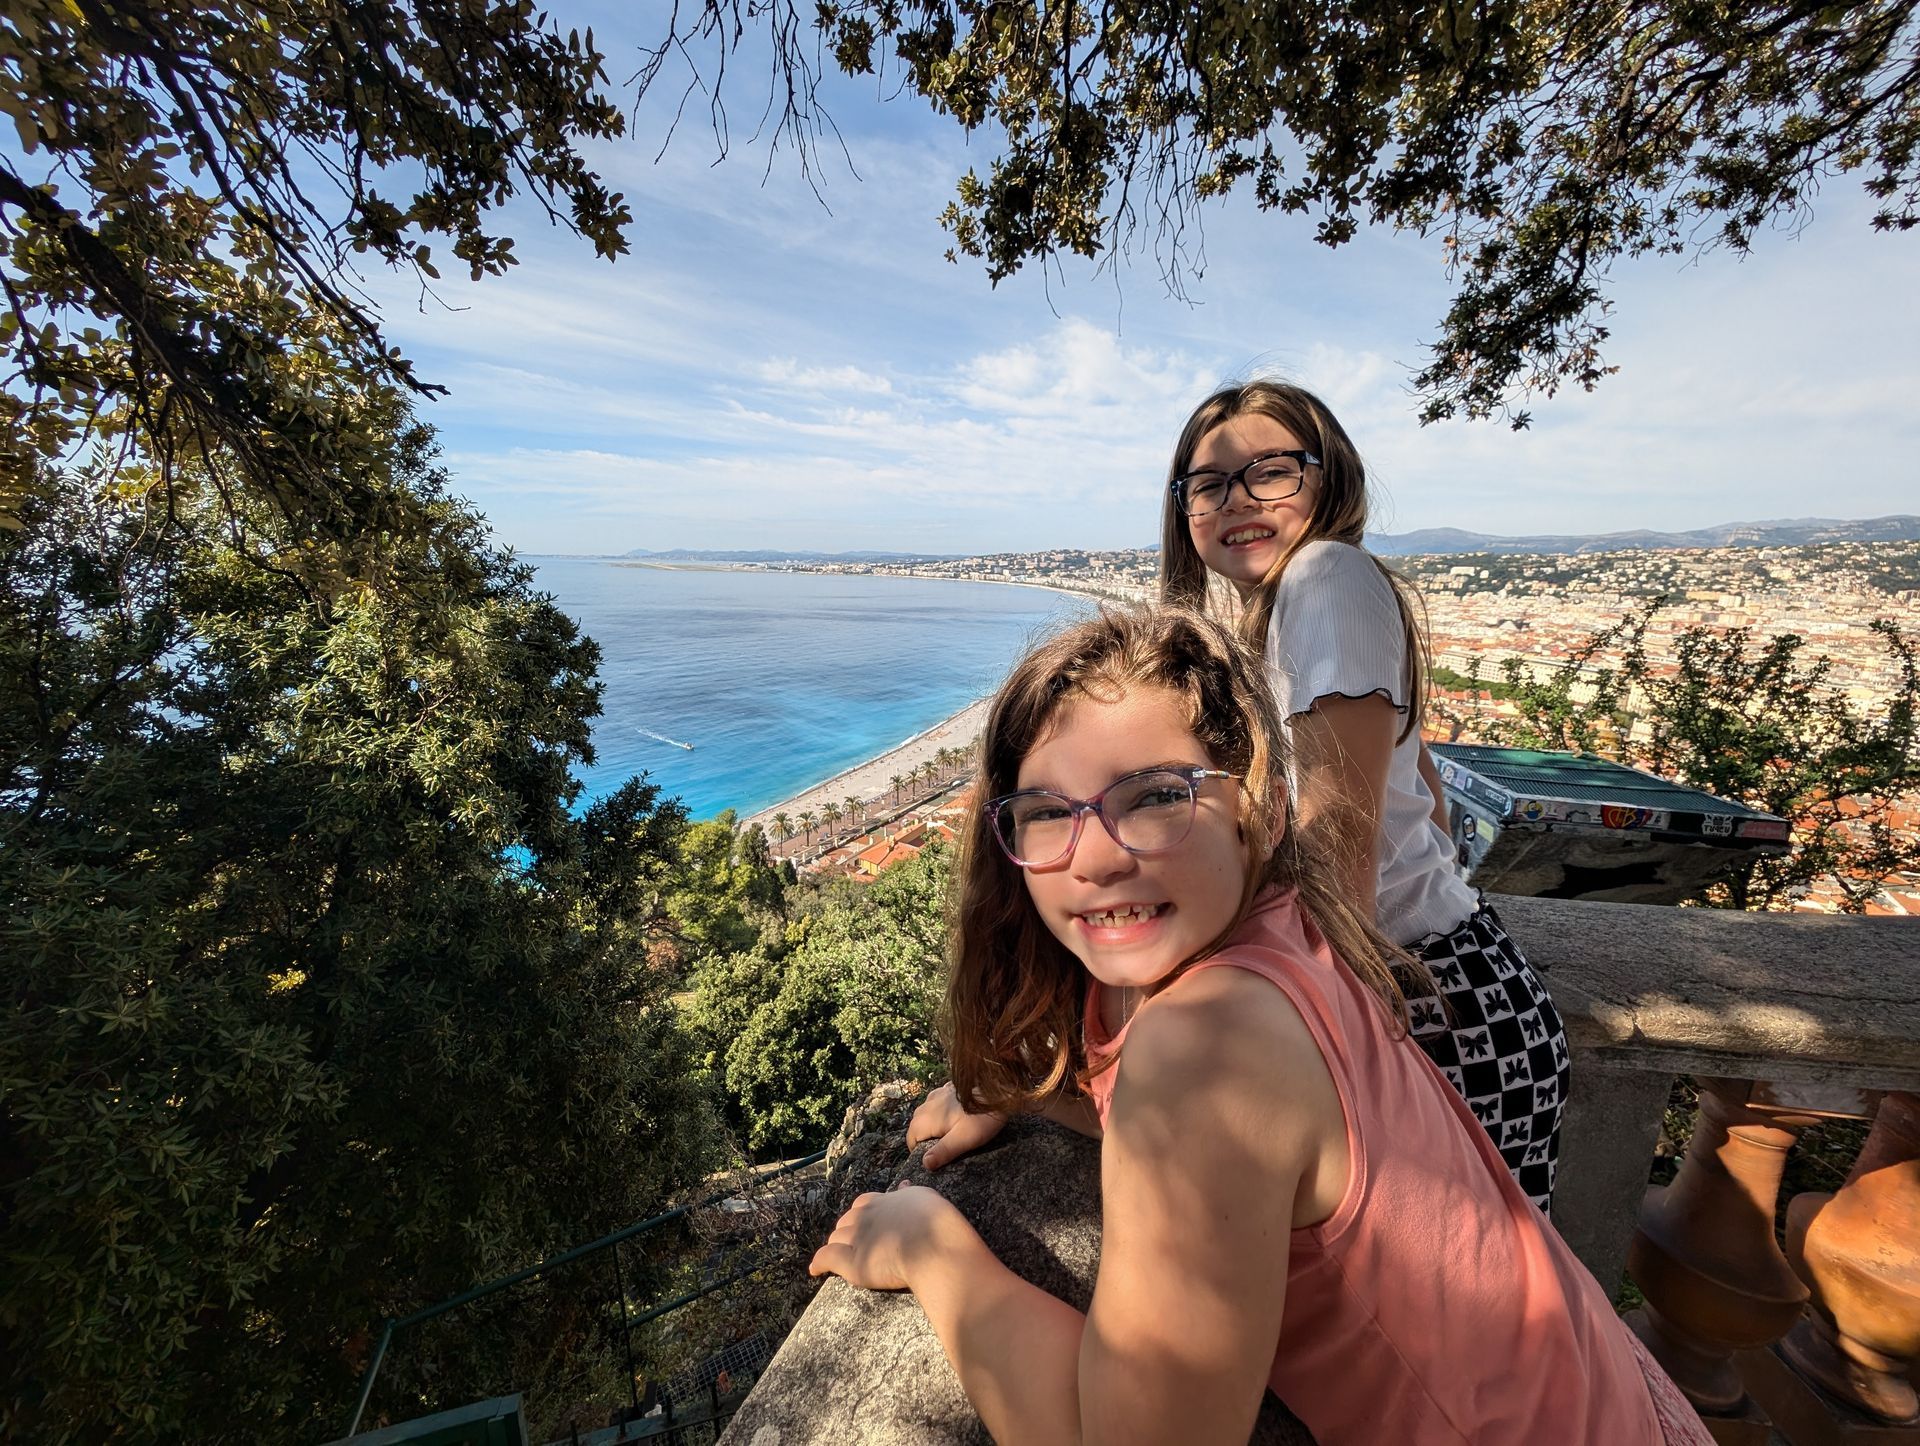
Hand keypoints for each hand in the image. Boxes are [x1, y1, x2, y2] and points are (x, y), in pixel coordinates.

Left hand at [808, 1185, 973, 1290]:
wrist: (935, 1246)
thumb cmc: (935, 1222)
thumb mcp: (923, 1197)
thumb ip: (908, 1193)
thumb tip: (902, 1184)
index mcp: (880, 1201)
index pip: (861, 1205)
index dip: (861, 1217)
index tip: (868, 1227)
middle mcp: (864, 1216)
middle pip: (845, 1222)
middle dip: (848, 1232)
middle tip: (857, 1246)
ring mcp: (855, 1237)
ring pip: (835, 1239)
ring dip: (836, 1247)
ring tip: (839, 1259)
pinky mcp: (850, 1261)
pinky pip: (826, 1258)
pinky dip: (819, 1264)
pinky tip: (815, 1271)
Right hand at [908, 1081, 1006, 1169]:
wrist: (998, 1089)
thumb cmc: (982, 1117)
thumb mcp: (964, 1139)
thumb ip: (943, 1151)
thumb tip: (925, 1164)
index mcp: (926, 1118)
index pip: (911, 1139)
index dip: (920, 1152)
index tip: (937, 1157)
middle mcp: (927, 1104)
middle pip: (918, 1127)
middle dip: (928, 1139)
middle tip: (949, 1146)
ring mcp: (937, 1095)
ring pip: (927, 1115)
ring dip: (935, 1126)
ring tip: (954, 1133)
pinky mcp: (948, 1090)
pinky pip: (938, 1105)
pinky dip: (943, 1113)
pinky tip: (958, 1117)